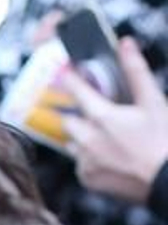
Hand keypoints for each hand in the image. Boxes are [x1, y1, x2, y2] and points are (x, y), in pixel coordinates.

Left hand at [63, 37, 167, 205]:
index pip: (76, 90)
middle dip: (78, 114)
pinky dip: (88, 159)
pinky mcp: (89, 180)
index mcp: (101, 117)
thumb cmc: (164, 142)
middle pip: (69, 120)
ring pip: (72, 144)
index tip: (66, 72)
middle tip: (94, 111)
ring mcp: (86, 162)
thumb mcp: (154, 101)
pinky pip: (79, 165)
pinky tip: (107, 156)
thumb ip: (136, 71)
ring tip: (102, 135)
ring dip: (81, 137)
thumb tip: (125, 44)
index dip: (70, 78)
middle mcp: (87, 140)